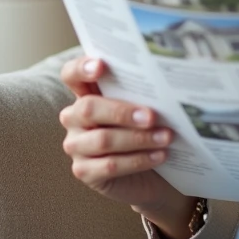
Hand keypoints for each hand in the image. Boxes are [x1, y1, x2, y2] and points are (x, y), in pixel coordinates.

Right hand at [59, 56, 193, 238]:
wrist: (152, 172)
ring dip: (138, 138)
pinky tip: (159, 156)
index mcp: (87, 94)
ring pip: (102, 139)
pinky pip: (109, 165)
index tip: (101, 65)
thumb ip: (144, 94)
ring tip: (166, 137)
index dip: (81, 68)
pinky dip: (138, 160)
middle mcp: (75, 117)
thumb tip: (167, 84)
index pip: (72, 74)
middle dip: (122, 112)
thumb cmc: (148, 130)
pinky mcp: (84, 171)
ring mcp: (76, 145)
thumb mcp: (145, 108)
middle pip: (88, 108)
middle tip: (152, 116)